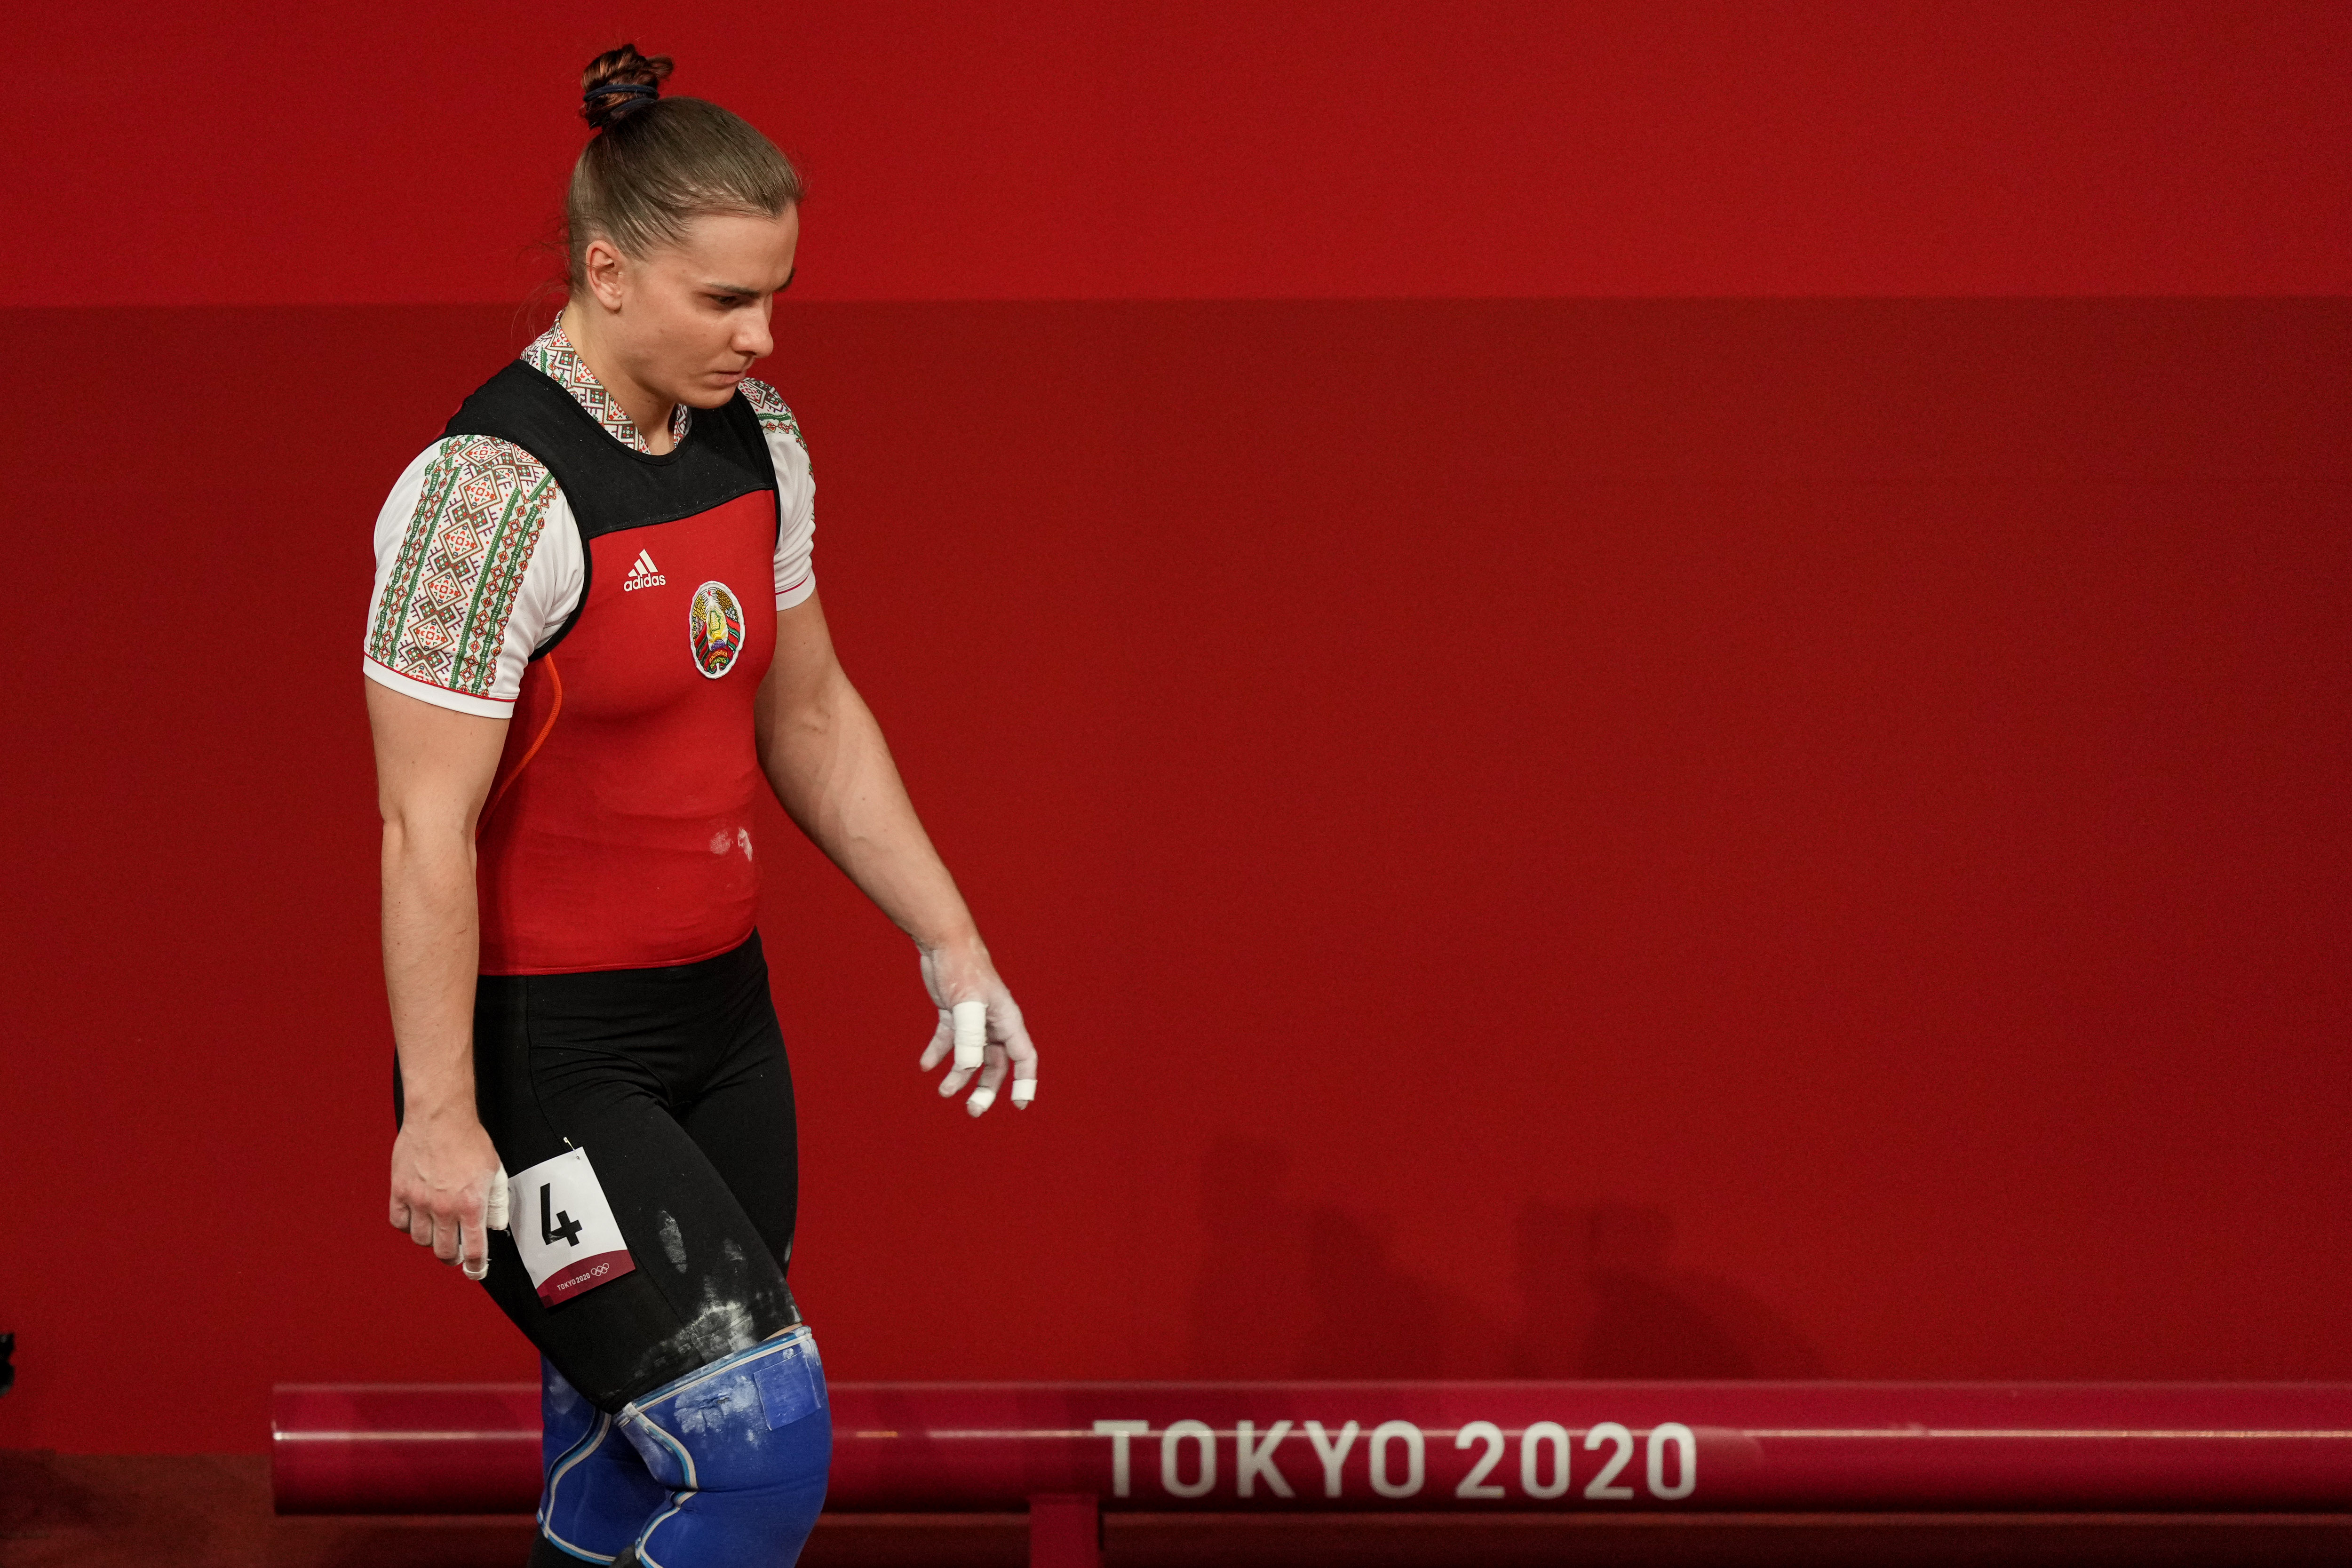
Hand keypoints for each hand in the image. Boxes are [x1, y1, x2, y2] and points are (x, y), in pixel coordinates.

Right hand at [388, 1111, 504, 1278]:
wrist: (439, 1117)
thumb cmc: (469, 1140)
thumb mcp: (495, 1171)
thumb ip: (496, 1202)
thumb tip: (496, 1227)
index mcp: (470, 1204)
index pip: (473, 1249)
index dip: (474, 1266)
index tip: (475, 1270)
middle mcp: (443, 1207)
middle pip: (443, 1251)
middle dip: (452, 1257)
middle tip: (455, 1254)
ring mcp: (418, 1200)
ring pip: (421, 1239)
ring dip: (431, 1240)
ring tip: (438, 1231)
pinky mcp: (399, 1191)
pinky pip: (399, 1222)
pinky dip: (407, 1225)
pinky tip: (417, 1218)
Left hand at [918, 937, 1037, 1115]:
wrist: (942, 941)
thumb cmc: (962, 968)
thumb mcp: (966, 1004)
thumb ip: (970, 1037)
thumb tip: (968, 1068)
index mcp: (1007, 1021)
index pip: (1024, 1058)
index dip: (1025, 1083)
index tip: (1019, 1106)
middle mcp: (994, 1024)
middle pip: (996, 1065)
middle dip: (986, 1090)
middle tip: (972, 1111)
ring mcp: (974, 1020)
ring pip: (972, 1057)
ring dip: (959, 1076)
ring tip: (943, 1092)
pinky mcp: (954, 1014)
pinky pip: (949, 1041)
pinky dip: (938, 1054)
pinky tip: (926, 1066)